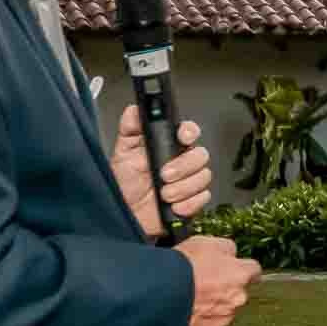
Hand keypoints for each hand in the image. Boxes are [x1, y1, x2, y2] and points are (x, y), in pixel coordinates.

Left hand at [112, 104, 211, 238]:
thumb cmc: (124, 185)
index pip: (189, 131)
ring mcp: (189, 181)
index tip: (182, 137)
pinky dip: (187, 204)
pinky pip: (203, 198)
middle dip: (183, 166)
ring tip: (163, 195)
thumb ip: (129, 129)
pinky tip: (172, 206)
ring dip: (182, 188)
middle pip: (201, 155)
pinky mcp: (193, 200)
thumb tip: (134, 110)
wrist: (126, 215)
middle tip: (164, 175)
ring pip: (203, 177)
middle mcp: (181, 161)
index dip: (189, 132)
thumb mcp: (123, 153)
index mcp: (168, 146)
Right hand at [180, 235, 261, 325]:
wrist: (159, 296)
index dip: (242, 269)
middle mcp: (238, 299)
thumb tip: (231, 253)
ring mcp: (225, 319)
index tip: (234, 269)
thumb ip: (226, 248)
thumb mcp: (204, 243)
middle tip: (203, 285)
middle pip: (238, 293)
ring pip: (224, 312)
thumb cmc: (181, 268)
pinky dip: (201, 323)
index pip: (253, 270)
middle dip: (225, 290)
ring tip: (191, 300)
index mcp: (240, 274)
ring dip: (213, 307)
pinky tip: (187, 314)